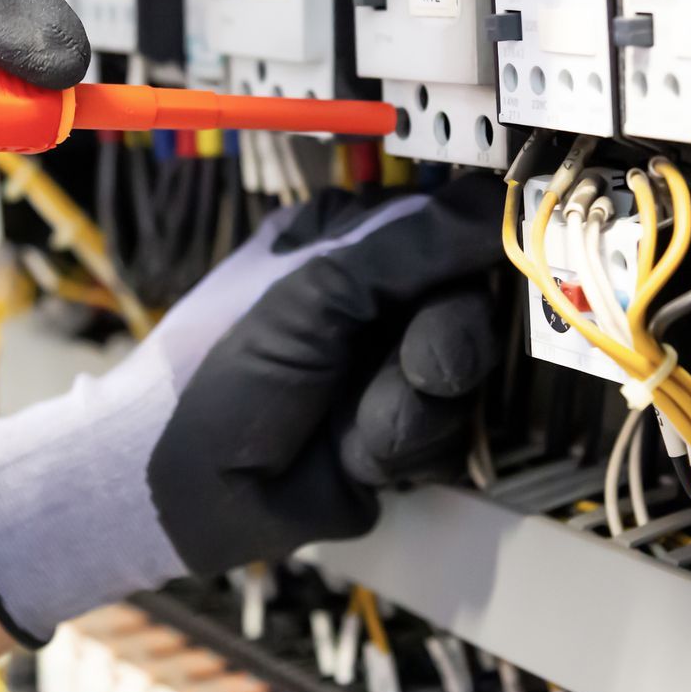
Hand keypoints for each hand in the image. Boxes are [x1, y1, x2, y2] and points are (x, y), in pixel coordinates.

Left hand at [0, 173, 503, 644]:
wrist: (182, 489)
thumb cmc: (220, 368)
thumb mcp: (316, 290)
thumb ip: (413, 243)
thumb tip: (501, 202)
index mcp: (350, 240)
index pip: (450, 223)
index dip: (482, 247)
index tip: (507, 263)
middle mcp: (377, 300)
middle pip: (471, 304)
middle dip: (445, 342)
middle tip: (411, 362)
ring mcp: (389, 370)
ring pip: (466, 377)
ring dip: (412, 405)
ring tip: (352, 419)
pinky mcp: (397, 437)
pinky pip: (447, 436)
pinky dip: (399, 447)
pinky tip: (348, 452)